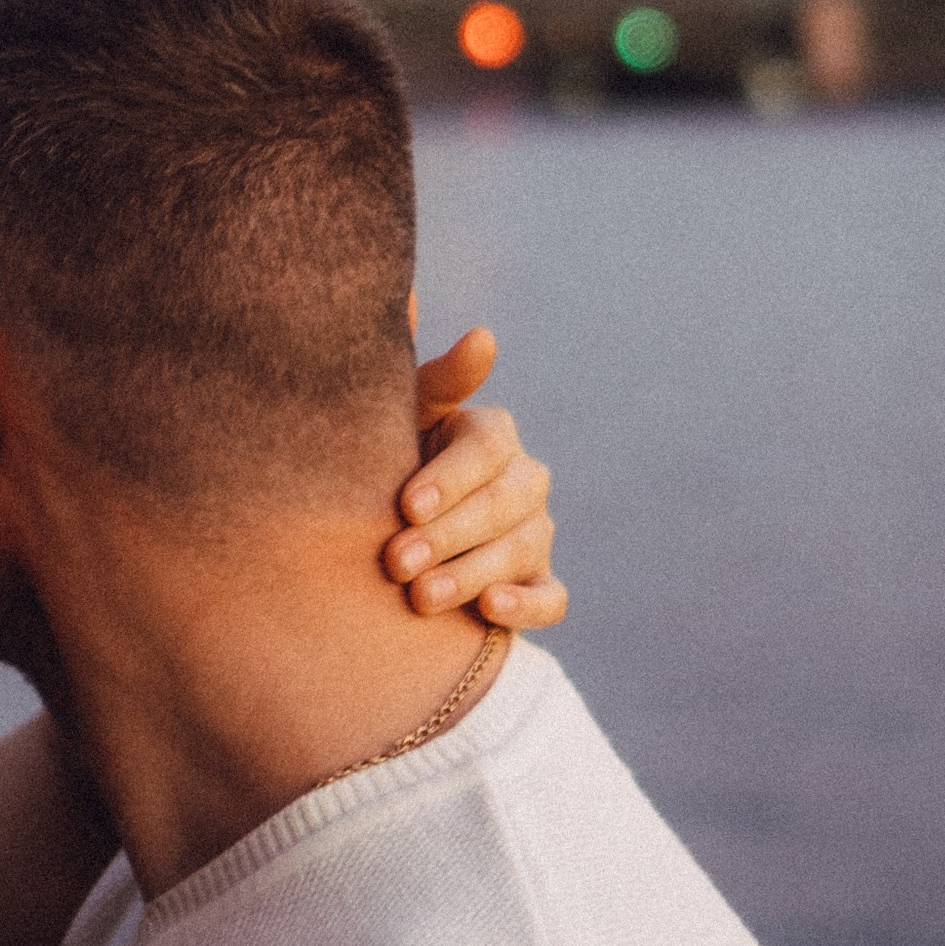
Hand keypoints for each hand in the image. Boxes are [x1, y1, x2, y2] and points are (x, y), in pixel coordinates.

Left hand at [384, 329, 567, 629]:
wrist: (394, 529)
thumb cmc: (397, 459)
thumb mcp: (408, 416)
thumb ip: (441, 380)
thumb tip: (483, 336)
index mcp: (493, 434)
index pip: (485, 451)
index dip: (448, 479)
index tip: (406, 504)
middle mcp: (525, 480)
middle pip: (501, 505)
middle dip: (447, 535)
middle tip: (396, 561)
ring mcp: (536, 534)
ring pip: (520, 552)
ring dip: (471, 575)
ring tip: (421, 596)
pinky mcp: (540, 583)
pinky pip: (550, 598)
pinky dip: (526, 605)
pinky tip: (490, 610)